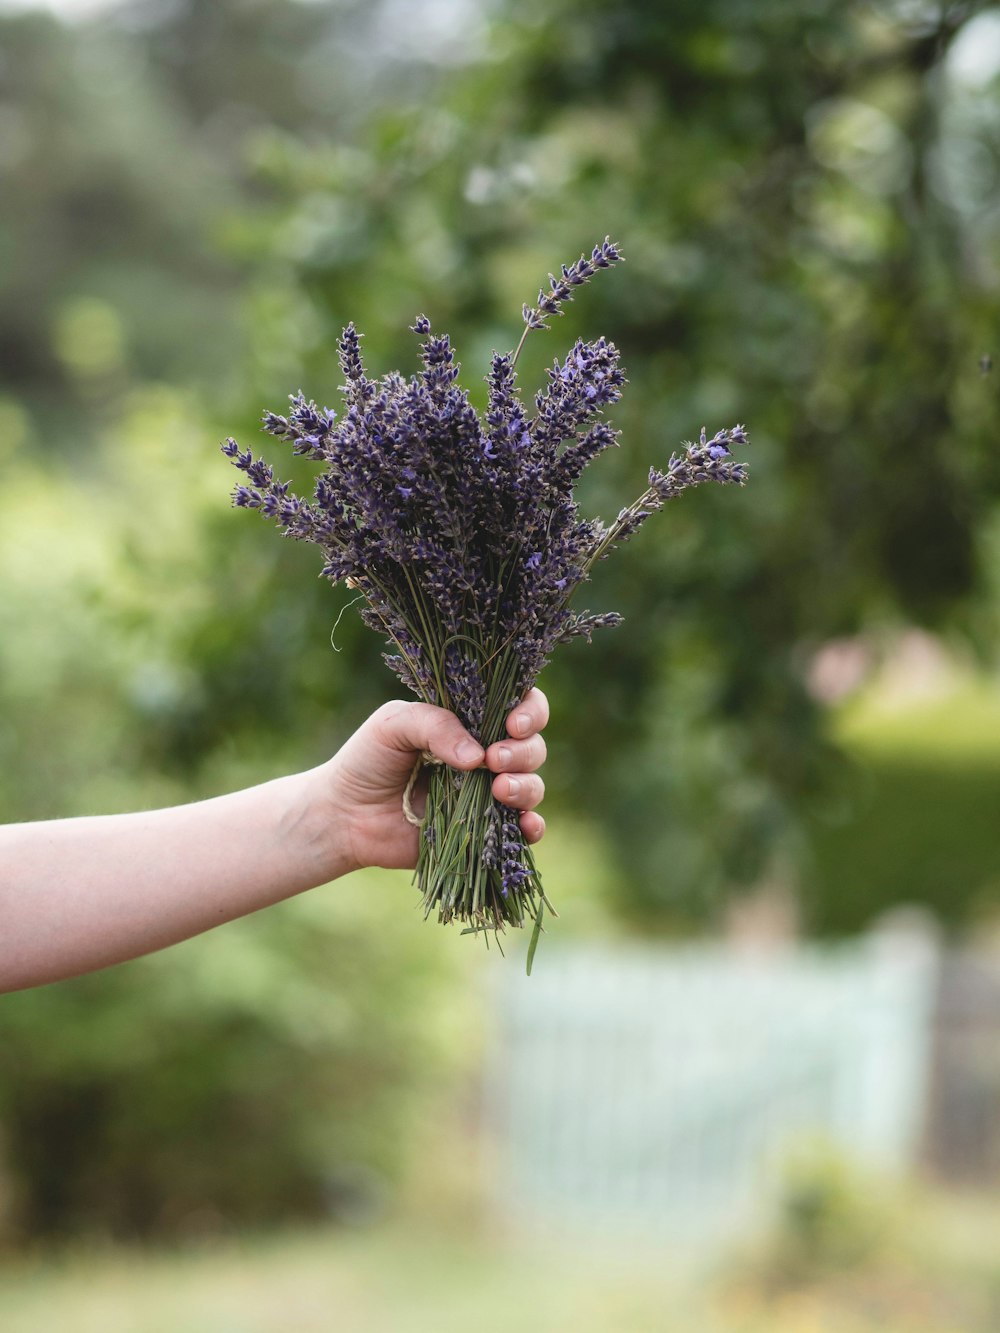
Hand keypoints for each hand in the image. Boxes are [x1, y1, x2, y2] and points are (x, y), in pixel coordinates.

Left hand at [318, 689, 548, 872]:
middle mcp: (486, 756)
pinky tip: (525, 825)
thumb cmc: (368, 759)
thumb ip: (435, 726)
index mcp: (470, 722)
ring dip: (526, 786)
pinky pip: (523, 829)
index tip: (512, 724)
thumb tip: (478, 757)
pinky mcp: (483, 831)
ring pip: (532, 785)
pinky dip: (533, 826)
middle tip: (492, 759)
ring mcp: (487, 795)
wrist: (345, 815)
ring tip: (499, 790)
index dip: (529, 712)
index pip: (519, 706)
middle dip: (522, 751)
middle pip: (532, 746)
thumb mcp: (394, 725)